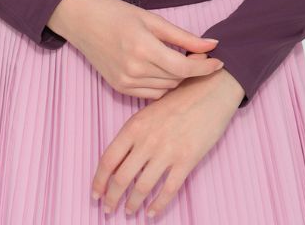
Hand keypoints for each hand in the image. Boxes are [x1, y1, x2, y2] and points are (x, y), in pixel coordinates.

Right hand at [48, 0, 224, 98]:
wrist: (82, 21)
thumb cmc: (117, 13)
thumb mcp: (152, 19)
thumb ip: (183, 36)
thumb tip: (212, 45)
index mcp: (143, 48)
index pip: (183, 67)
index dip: (205, 67)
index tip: (219, 62)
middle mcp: (134, 69)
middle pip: (177, 79)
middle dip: (192, 69)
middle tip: (200, 56)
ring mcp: (125, 81)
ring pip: (166, 89)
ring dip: (177, 77)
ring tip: (179, 61)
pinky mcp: (120, 87)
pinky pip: (151, 93)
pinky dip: (162, 83)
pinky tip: (161, 69)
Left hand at [91, 57, 245, 218]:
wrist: (209, 91)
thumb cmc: (179, 97)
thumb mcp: (149, 110)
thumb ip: (134, 133)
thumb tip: (119, 159)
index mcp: (134, 126)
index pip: (108, 159)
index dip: (99, 181)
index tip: (95, 194)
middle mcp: (147, 140)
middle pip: (122, 178)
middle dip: (112, 198)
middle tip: (107, 209)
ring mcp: (166, 151)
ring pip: (142, 188)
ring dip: (132, 204)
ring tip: (128, 212)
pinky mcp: (186, 160)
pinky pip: (168, 190)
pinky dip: (158, 205)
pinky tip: (152, 213)